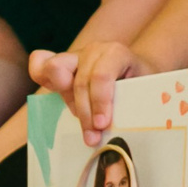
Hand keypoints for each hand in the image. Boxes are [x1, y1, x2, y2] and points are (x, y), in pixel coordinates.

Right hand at [33, 41, 148, 143]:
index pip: (101, 76)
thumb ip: (136, 102)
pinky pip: (40, 66)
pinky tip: (59, 95)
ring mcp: (75, 55)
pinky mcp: (61, 63)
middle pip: (80, 82)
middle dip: (85, 113)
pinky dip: (45, 81)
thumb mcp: (147, 90)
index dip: (100, 101)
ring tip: (83, 120)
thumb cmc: (143, 84)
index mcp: (116, 53)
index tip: (102, 125)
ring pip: (56, 71)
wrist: (137, 70)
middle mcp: (94, 50)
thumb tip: (125, 125)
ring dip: (69, 101)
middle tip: (93, 136)